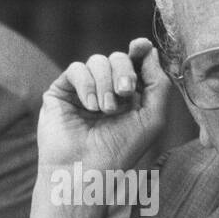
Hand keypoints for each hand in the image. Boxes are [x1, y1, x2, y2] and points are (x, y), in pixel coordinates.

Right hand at [37, 38, 172, 173]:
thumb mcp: (152, 118)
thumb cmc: (120, 151)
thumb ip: (157, 84)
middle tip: (125, 94)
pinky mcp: (61, 91)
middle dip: (124, 72)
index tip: (140, 46)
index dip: (139, 51)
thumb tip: (149, 50)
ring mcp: (82, 90)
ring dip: (105, 83)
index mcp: (128, 96)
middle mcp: (105, 90)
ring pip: (97, 61)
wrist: (85, 171)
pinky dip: (86, 84)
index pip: (134, 62)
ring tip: (105, 110)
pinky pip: (76, 69)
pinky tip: (89, 106)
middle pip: (118, 58)